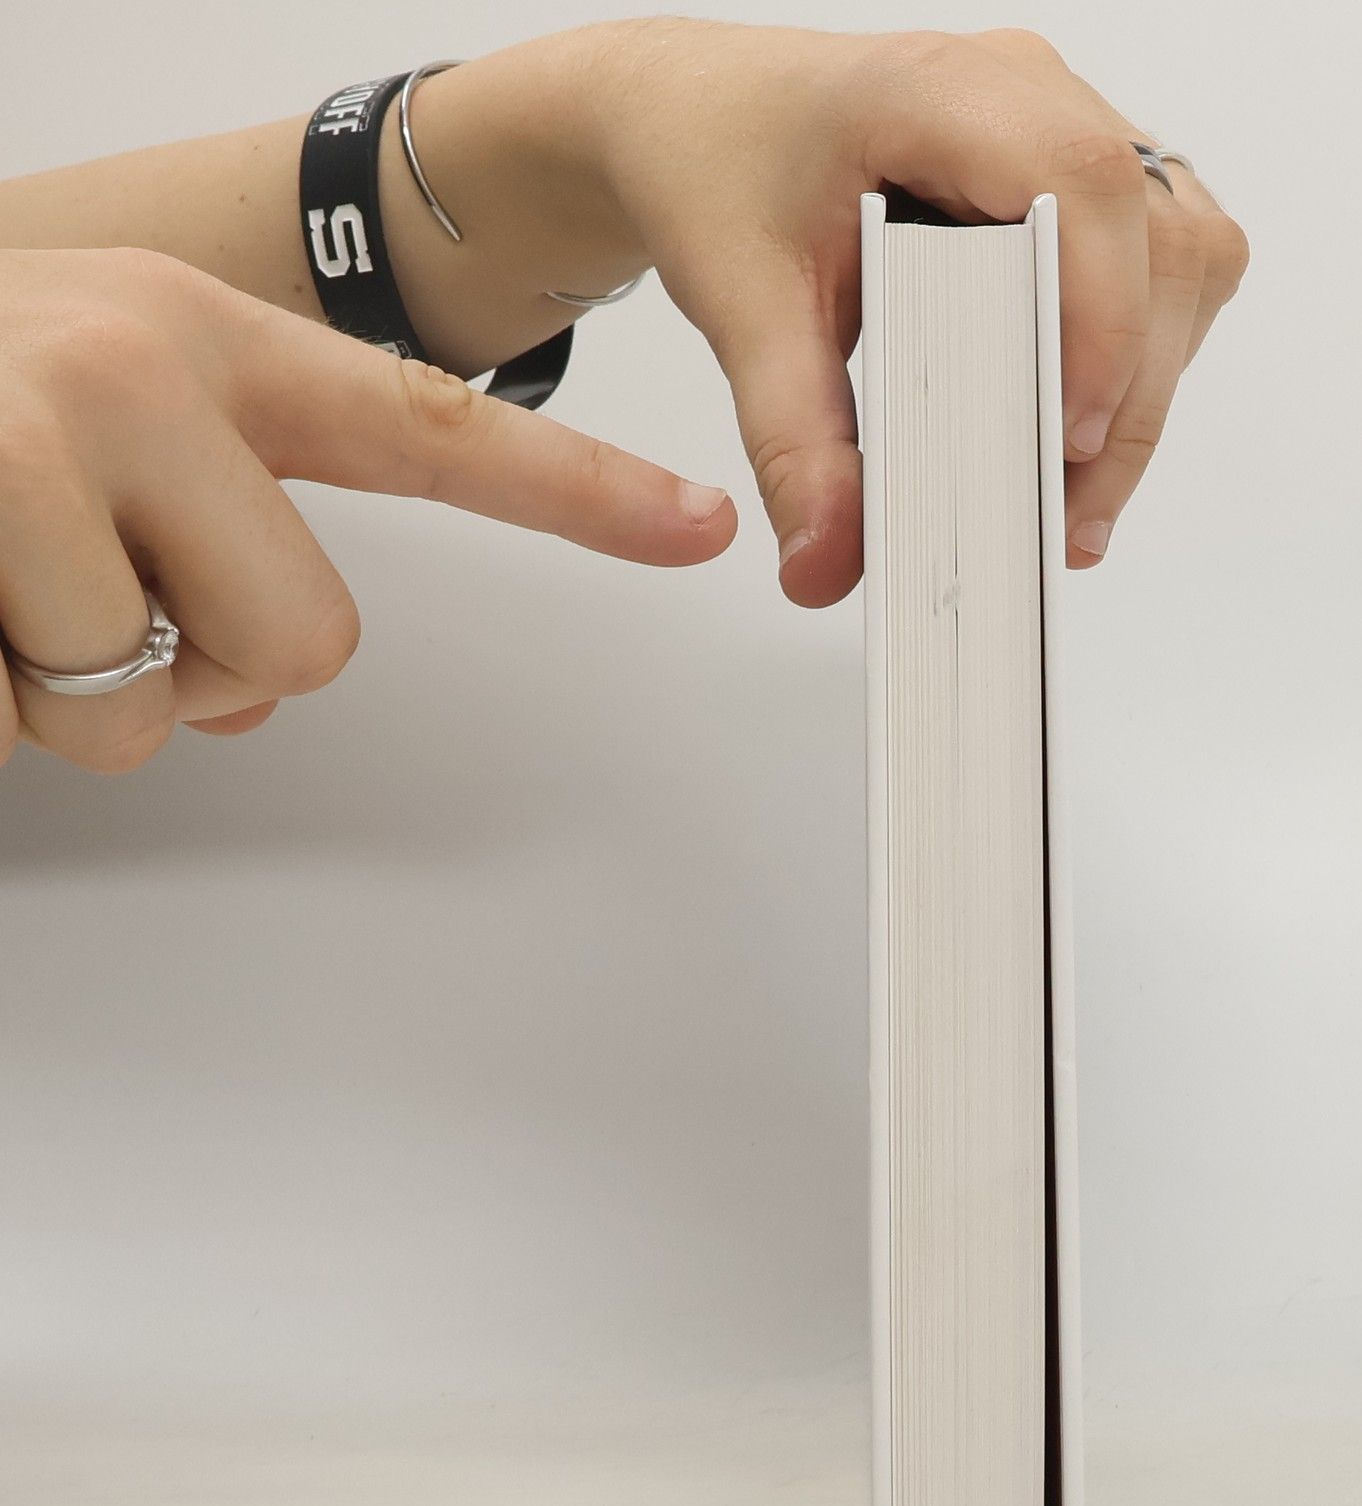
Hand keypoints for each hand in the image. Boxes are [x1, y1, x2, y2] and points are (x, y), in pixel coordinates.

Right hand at [0, 247, 734, 770]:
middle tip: (91, 607)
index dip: (581, 492)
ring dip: (58, 695)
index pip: (435, 429)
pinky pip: (16, 719)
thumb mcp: (86, 423)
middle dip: (204, 677)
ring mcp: (22, 442)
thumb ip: (213, 524)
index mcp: (199, 342)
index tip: (703, 526)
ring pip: (146, 708)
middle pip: (306, 645)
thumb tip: (263, 682)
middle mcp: (130, 369)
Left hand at [572, 21, 1248, 606]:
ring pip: (1185, 262)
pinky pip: (1169, 273)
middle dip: (1130, 398)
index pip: (1082, 183)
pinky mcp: (1091, 191)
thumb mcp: (739, 306)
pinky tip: (1079, 446)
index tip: (1069, 439)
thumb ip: (790, 439)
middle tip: (1067, 525)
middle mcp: (1034, 96)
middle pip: (1160, 241)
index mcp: (945, 91)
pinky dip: (1141, 368)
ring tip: (1074, 508)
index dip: (1101, 317)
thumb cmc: (727, 168)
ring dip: (1146, 391)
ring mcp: (1077, 134)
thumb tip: (830, 562)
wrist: (711, 119)